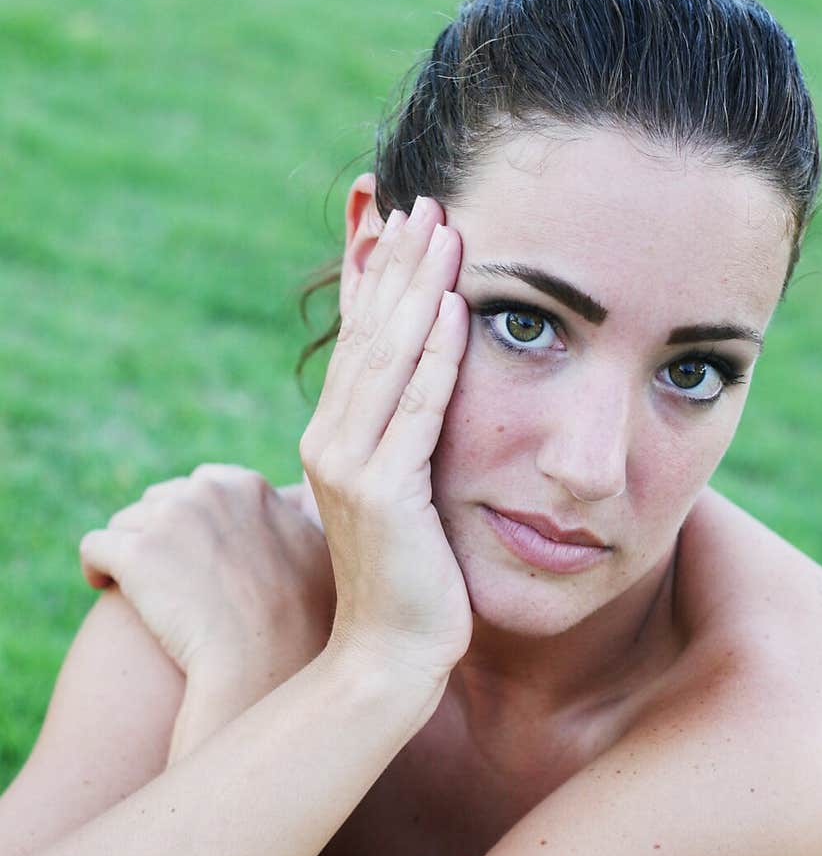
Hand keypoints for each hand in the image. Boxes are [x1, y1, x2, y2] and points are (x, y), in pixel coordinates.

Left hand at [79, 465, 335, 680]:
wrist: (265, 664)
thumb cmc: (300, 623)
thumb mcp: (321, 557)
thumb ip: (302, 519)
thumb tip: (299, 499)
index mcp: (247, 488)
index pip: (204, 486)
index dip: (194, 522)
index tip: (194, 554)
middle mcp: (207, 492)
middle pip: (160, 500)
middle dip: (158, 535)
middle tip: (165, 577)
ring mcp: (169, 519)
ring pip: (125, 522)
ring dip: (128, 552)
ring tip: (136, 589)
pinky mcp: (135, 554)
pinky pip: (94, 547)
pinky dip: (96, 567)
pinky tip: (103, 588)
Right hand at [298, 196, 472, 690]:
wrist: (389, 657)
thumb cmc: (409, 582)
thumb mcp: (401, 498)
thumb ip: (403, 443)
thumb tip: (426, 396)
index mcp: (334, 438)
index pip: (357, 340)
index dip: (375, 276)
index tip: (397, 217)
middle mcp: (330, 442)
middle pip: (368, 335)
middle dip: (398, 263)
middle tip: (427, 199)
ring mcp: (349, 467)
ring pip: (388, 360)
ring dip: (419, 290)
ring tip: (444, 229)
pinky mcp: (381, 495)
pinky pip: (416, 413)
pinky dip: (436, 359)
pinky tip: (458, 309)